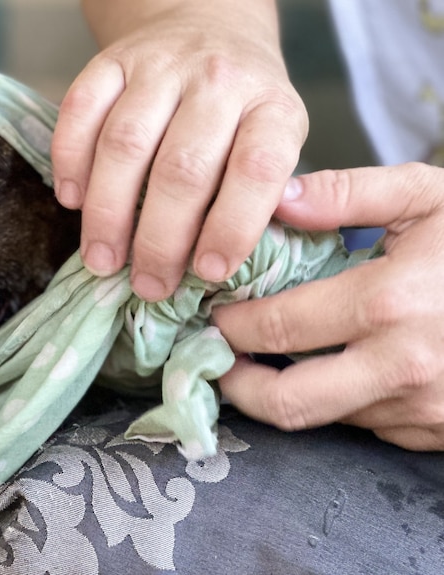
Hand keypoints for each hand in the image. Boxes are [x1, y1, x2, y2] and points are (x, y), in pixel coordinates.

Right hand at [52, 0, 307, 300]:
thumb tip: (216, 266)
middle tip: (148, 285)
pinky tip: (71, 200)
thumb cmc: (242, 107)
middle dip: (160, 239)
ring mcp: (161, 65)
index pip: (258, 168)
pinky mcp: (111, 60)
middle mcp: (219, 80)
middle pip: (183, 168)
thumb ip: (258, 194)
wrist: (208, 26)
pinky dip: (70, 160)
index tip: (208, 273)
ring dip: (108, 212)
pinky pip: (80, 109)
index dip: (233, 226)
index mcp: (271, 107)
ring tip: (102, 260)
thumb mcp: (274, 141)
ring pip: (125, 144)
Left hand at [212, 163, 443, 450]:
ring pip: (326, 415)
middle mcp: (404, 367)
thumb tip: (279, 198)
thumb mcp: (431, 197)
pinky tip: (340, 366)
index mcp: (391, 303)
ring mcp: (425, 409)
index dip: (230, 325)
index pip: (275, 327)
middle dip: (238, 385)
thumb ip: (350, 193)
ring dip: (288, 391)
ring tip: (269, 359)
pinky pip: (369, 423)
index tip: (212, 315)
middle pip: (286, 402)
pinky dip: (342, 399)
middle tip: (218, 360)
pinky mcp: (439, 433)